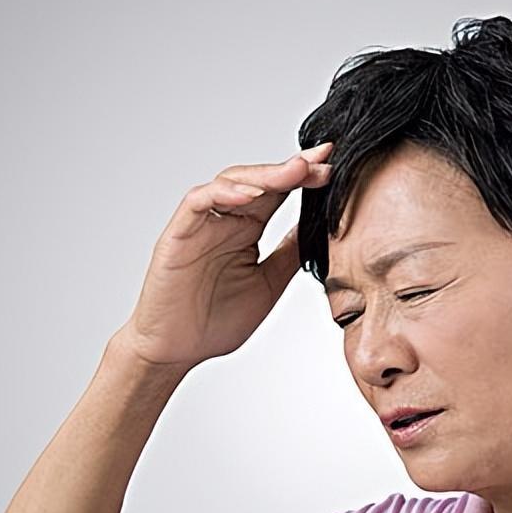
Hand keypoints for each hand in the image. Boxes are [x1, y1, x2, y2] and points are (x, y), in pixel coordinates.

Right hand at [114, 142, 333, 370]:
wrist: (176, 352)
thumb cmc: (215, 321)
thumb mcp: (270, 283)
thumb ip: (290, 253)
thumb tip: (321, 227)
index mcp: (247, 230)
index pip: (279, 192)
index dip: (305, 177)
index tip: (334, 168)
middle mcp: (225, 220)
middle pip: (259, 179)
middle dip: (292, 168)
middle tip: (323, 161)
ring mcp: (201, 225)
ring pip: (231, 182)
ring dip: (264, 175)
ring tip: (295, 171)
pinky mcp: (179, 233)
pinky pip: (198, 202)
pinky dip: (224, 193)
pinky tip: (251, 195)